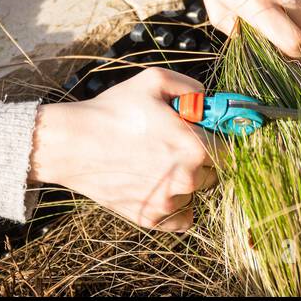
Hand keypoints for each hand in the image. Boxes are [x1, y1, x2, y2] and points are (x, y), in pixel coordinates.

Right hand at [27, 67, 222, 231]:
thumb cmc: (113, 110)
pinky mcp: (151, 219)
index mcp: (193, 145)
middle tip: (174, 145)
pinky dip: (176, 205)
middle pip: (214, 172)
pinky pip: (183, 217)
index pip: (229, 149)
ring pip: (196, 194)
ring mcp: (168, 203)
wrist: (72, 144)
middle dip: (201, 159)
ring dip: (186, 181)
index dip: (217, 138)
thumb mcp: (153, 80)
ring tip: (158, 163)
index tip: (203, 133)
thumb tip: (210, 99)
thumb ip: (192, 87)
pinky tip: (158, 184)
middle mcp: (186, 179)